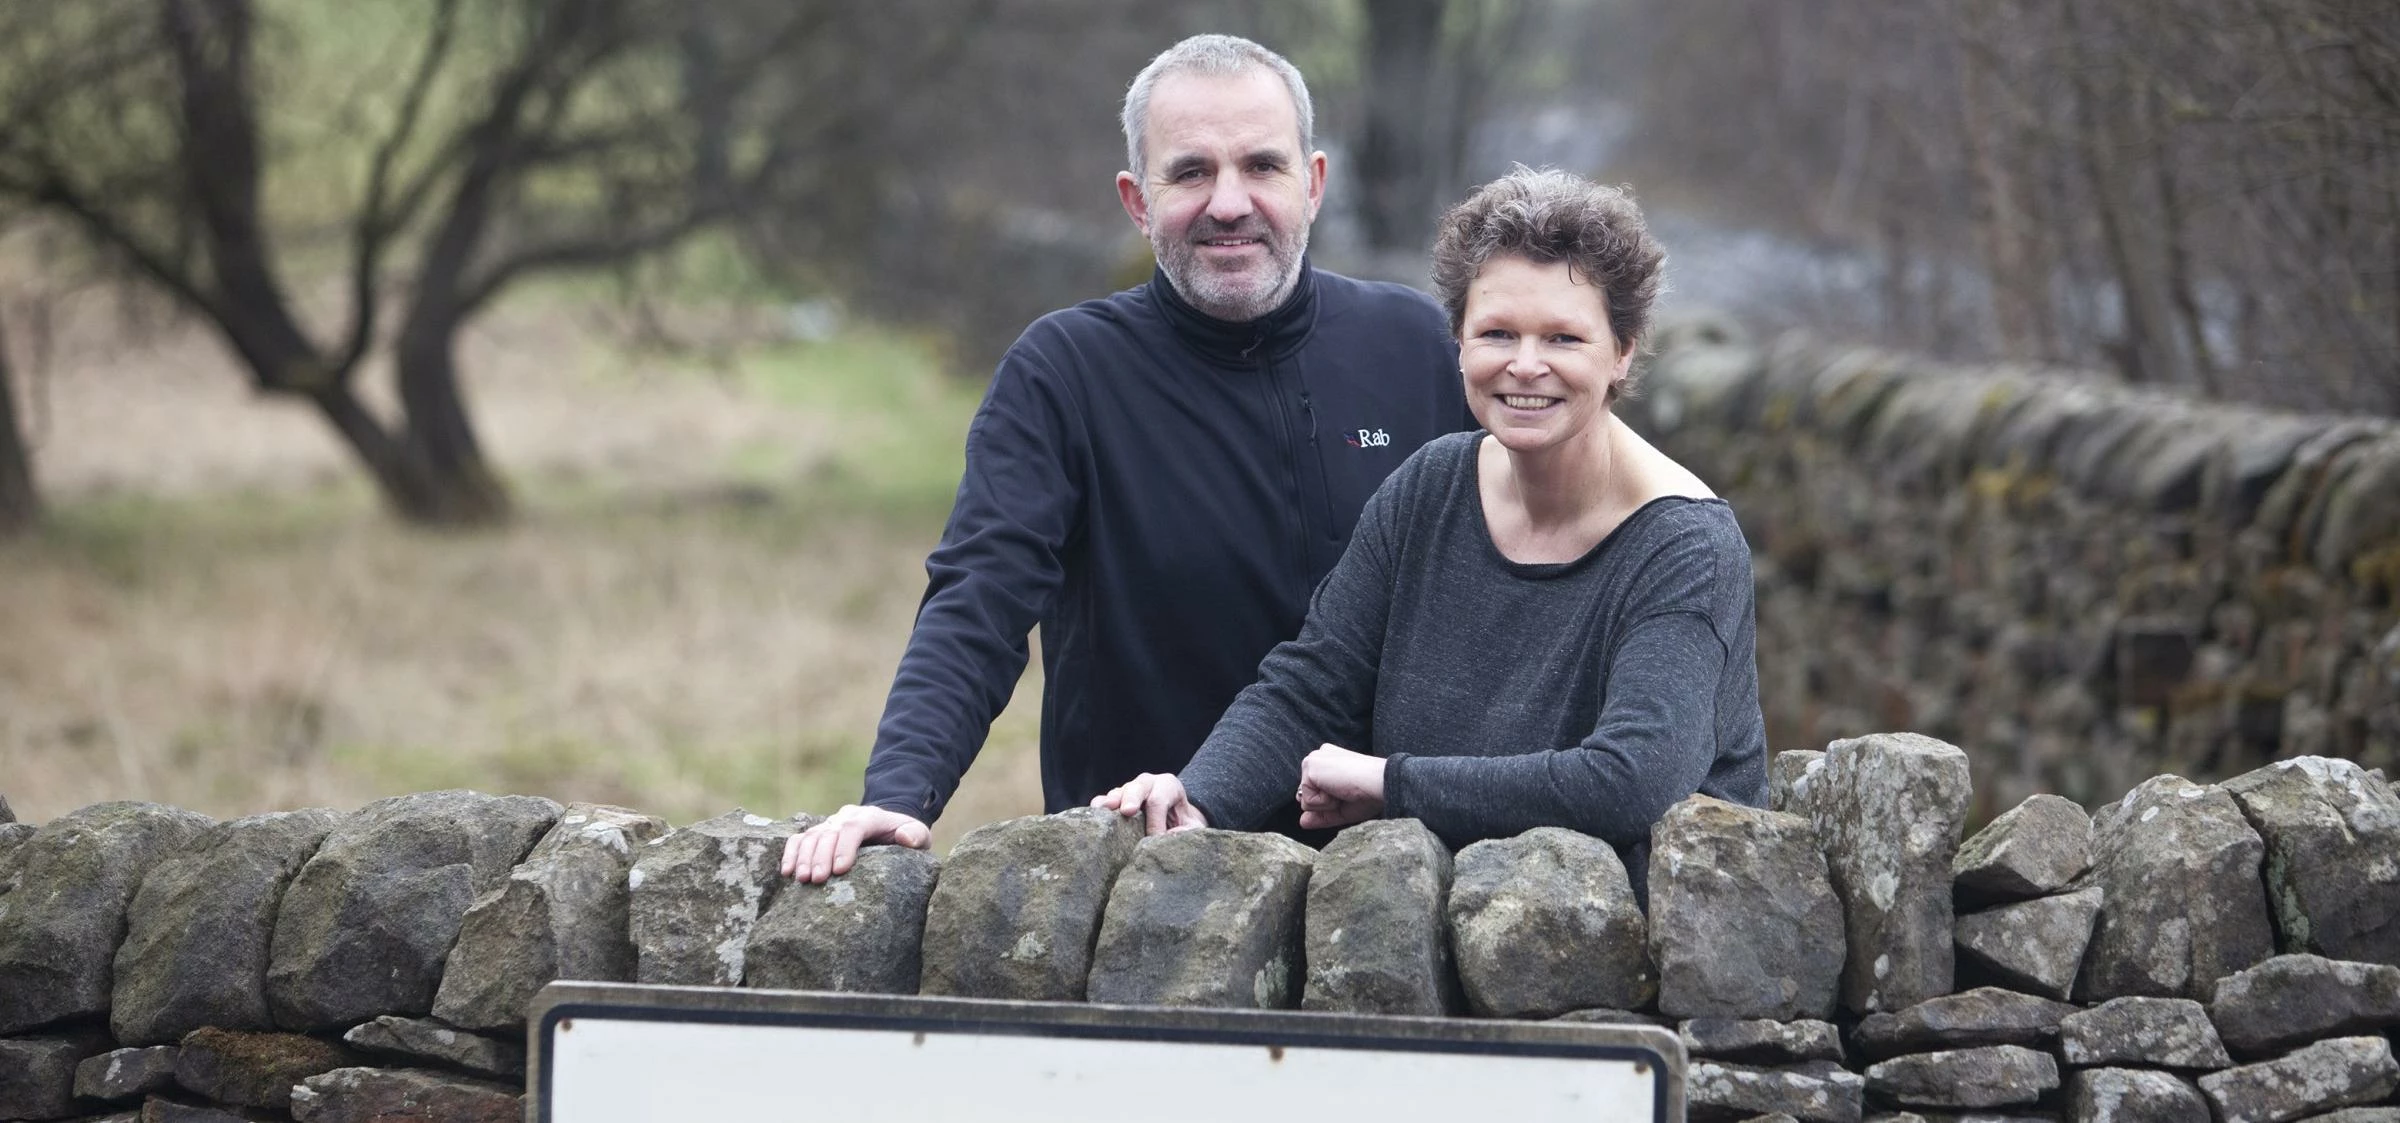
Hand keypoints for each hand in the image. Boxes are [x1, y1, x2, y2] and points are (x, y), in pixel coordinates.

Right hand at [781, 804, 930, 883]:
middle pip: (829, 832)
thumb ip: (915, 835)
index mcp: (871, 816)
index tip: (840, 870)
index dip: (845, 847)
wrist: (887, 828)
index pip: (854, 827)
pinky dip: (791, 853)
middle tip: (817, 880)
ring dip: (804, 857)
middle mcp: (846, 817)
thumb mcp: (919, 835)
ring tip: (802, 879)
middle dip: (821, 856)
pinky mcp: (817, 833)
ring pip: (811, 835)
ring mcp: (829, 824)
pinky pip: (799, 839)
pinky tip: (787, 872)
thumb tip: (905, 838)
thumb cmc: (904, 837)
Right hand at [1092, 772, 1208, 835]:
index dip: (1156, 820)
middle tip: (1128, 811)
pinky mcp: (1115, 800)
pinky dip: (1099, 808)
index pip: (1159, 800)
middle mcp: (1147, 783)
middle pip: (1137, 788)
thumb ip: (1187, 832)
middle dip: (1132, 799)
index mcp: (1168, 785)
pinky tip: (1094, 816)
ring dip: (1111, 802)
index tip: (1155, 839)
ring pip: (1118, 792)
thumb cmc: (1184, 823)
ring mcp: (1129, 790)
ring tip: (1104, 810)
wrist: (1175, 819)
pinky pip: (1104, 801)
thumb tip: (1167, 838)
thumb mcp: (1194, 828)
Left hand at [1297, 743, 1384, 829]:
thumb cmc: (1369, 795)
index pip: (1313, 791)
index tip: (1349, 792)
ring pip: (1304, 800)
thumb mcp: (1342, 809)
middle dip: (1324, 804)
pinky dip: (1324, 802)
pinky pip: (1307, 801)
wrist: (1381, 784)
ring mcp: (1313, 760)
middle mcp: (1319, 756)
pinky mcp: (1310, 766)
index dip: (1328, 803)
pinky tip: (1339, 788)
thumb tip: (1302, 822)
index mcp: (1328, 761)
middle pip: (1305, 796)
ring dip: (1326, 803)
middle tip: (1347, 792)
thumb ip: (1321, 815)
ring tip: (1344, 789)